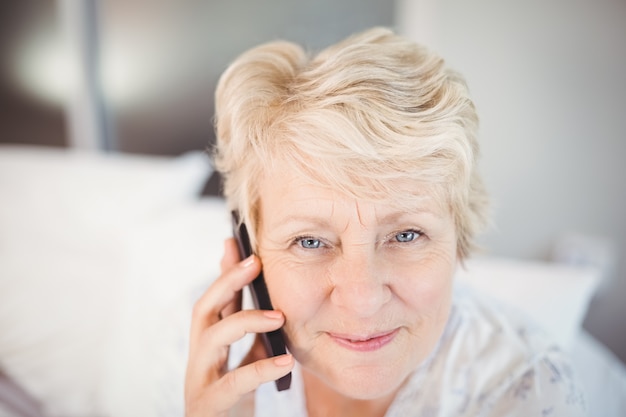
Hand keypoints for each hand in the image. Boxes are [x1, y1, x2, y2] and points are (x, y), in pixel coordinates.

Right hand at [185, 238, 293, 416]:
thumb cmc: (233, 403)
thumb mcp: (246, 364)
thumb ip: (254, 339)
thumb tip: (276, 307)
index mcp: (209, 345)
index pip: (214, 300)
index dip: (224, 271)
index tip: (235, 241)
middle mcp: (199, 358)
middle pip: (203, 310)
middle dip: (226, 281)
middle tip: (254, 261)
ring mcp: (200, 380)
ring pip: (210, 340)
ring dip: (245, 321)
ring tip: (279, 316)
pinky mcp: (209, 405)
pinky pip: (234, 383)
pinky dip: (261, 369)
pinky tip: (286, 361)